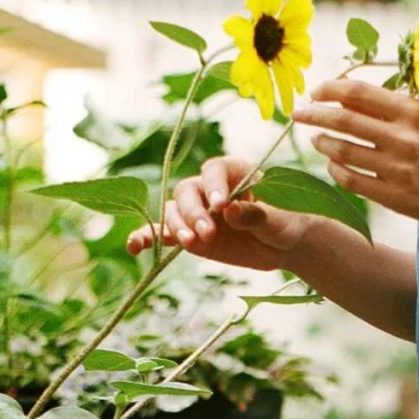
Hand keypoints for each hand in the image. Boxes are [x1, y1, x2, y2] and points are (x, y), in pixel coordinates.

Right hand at [126, 154, 311, 274]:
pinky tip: (134, 247)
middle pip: (188, 191)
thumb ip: (257, 216)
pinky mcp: (187, 233)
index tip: (221, 204)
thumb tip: (230, 210)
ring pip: (174, 210)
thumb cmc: (284, 225)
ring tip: (193, 243)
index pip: (214, 171)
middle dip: (194, 212)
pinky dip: (147, 237)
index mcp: (233, 172)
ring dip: (177, 226)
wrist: (280, 246)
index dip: (214, 185)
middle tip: (207, 234)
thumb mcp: (279, 222)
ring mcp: (195, 211)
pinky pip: (162, 232)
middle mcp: (209, 188)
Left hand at [293, 78, 418, 227]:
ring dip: (323, 143)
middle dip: (314, 114)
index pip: (358, 93)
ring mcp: (397, 169)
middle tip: (299, 114)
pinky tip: (333, 165)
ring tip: (317, 139)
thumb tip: (349, 93)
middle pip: (344, 120)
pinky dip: (336, 170)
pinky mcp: (393, 196)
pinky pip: (352, 180)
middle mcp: (403, 137)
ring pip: (343, 151)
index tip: (316, 91)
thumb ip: (393, 105)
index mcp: (411, 111)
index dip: (330, 89)